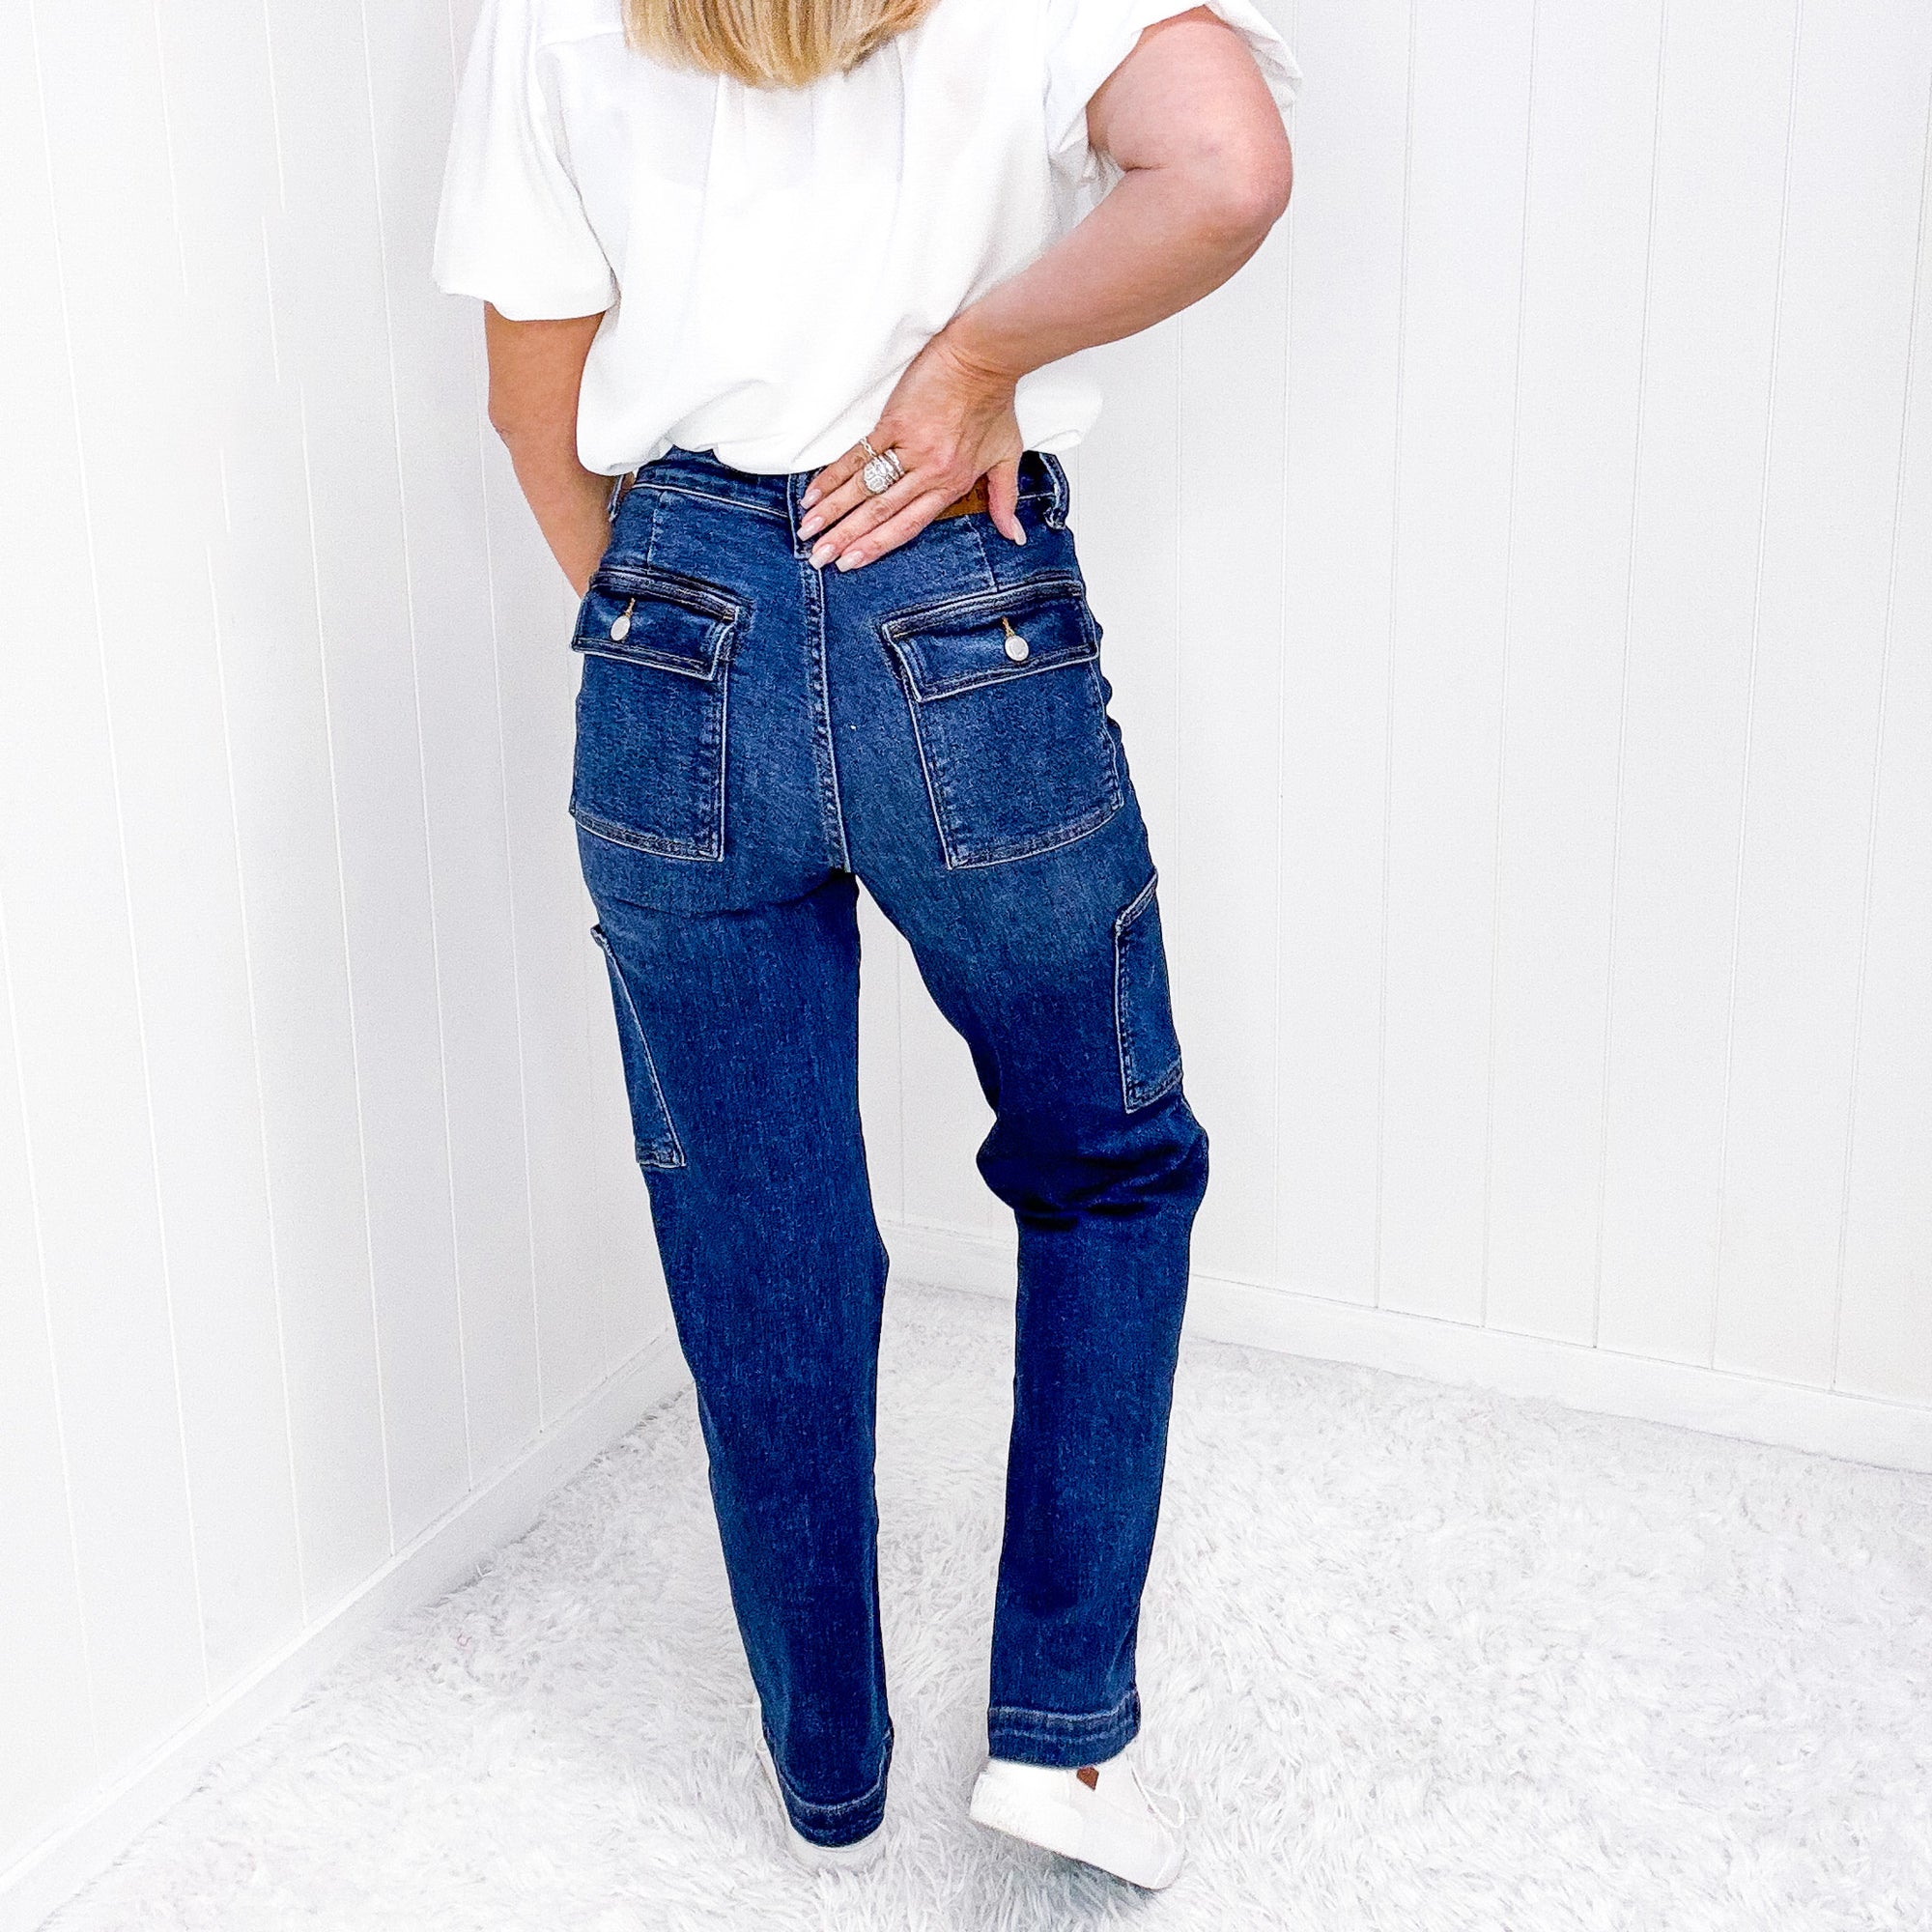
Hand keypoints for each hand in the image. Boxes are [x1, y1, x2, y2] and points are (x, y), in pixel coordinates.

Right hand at [798, 330, 1026, 570]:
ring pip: (865, 488)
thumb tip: (1013, 536)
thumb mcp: (1006, 456)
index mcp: (951, 484)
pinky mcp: (894, 422)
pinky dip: (835, 475)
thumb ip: (1005, 499)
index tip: (851, 562)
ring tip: (808, 530)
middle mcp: (929, 472)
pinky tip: (815, 492)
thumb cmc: (995, 403)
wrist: (983, 358)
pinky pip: (859, 455)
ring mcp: (909, 446)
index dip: (876, 545)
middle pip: (880, 512)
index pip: (908, 525)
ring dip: (833, 511)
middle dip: (845, 537)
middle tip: (818, 558)